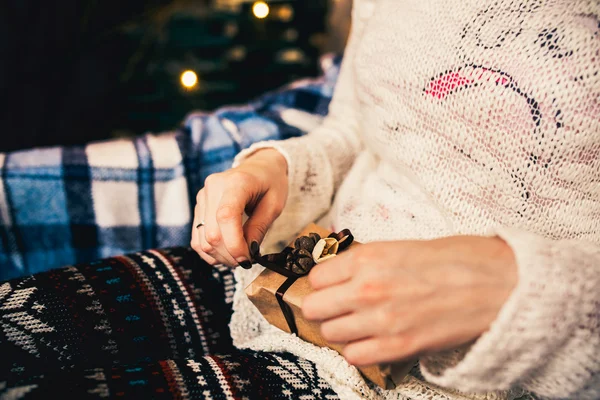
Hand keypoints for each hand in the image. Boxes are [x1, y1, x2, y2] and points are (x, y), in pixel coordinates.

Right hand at [191, 149, 287, 266]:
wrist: (260, 167)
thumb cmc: (270, 184)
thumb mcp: (274, 205)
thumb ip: (259, 229)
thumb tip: (248, 253)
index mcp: (237, 182)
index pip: (226, 217)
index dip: (234, 244)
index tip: (247, 259)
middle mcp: (214, 187)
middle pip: (212, 233)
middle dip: (230, 255)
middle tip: (247, 260)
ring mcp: (202, 196)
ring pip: (202, 240)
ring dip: (220, 256)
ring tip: (238, 256)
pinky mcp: (198, 206)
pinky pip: (197, 238)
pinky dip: (210, 252)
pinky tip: (225, 253)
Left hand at [302, 236, 517, 365]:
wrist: (499, 283)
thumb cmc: (458, 260)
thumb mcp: (402, 246)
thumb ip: (367, 261)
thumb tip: (341, 270)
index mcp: (368, 258)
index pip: (316, 277)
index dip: (323, 282)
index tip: (331, 286)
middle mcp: (368, 288)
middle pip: (314, 307)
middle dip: (324, 307)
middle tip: (338, 306)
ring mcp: (381, 320)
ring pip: (330, 333)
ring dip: (340, 329)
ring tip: (358, 323)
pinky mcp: (399, 347)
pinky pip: (355, 356)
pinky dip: (359, 349)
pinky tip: (372, 339)